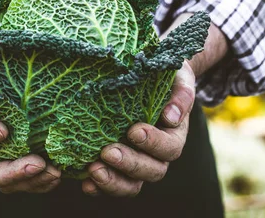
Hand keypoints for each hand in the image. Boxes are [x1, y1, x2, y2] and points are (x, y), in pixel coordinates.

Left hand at [82, 61, 195, 196]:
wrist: (149, 79)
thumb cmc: (165, 77)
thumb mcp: (178, 78)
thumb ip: (180, 94)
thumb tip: (171, 116)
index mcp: (173, 135)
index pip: (169, 148)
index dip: (153, 143)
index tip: (134, 130)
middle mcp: (157, 155)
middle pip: (151, 171)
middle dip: (129, 163)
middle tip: (107, 152)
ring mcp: (137, 162)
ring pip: (132, 184)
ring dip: (113, 180)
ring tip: (92, 169)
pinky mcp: (118, 167)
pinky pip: (112, 183)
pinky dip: (98, 187)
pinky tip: (84, 183)